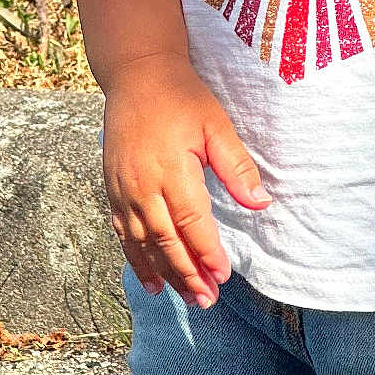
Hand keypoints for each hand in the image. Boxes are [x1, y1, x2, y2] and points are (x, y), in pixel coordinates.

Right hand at [102, 53, 270, 309]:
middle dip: (188, 274)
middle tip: (208, 300)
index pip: (191, 221)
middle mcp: (143, 184)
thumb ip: (236, 167)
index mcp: (171, 168)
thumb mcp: (216, 125)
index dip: (207, 252)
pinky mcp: (113, 189)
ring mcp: (123, 188)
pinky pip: (123, 233)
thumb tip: (262, 203)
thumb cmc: (181, 97)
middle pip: (165, 241)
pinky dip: (137, 261)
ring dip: (166, 274)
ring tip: (188, 298)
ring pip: (143, 243)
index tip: (224, 275)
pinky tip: (153, 282)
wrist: (136, 75)